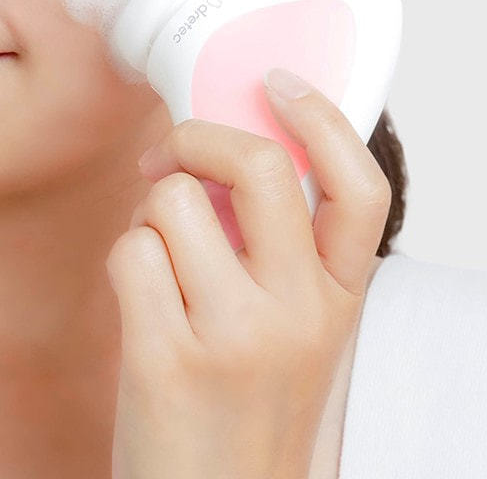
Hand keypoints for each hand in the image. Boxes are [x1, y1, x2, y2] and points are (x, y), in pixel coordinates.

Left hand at [104, 71, 391, 478]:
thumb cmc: (242, 403)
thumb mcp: (292, 325)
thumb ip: (279, 246)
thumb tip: (225, 145)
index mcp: (340, 298)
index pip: (360, 186)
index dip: (321, 118)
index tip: (275, 83)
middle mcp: (301, 313)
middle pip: (257, 164)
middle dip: (196, 138)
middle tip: (171, 159)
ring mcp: (237, 336)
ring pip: (174, 200)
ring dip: (151, 216)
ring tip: (161, 263)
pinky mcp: (170, 358)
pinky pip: (131, 249)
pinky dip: (125, 262)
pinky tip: (141, 305)